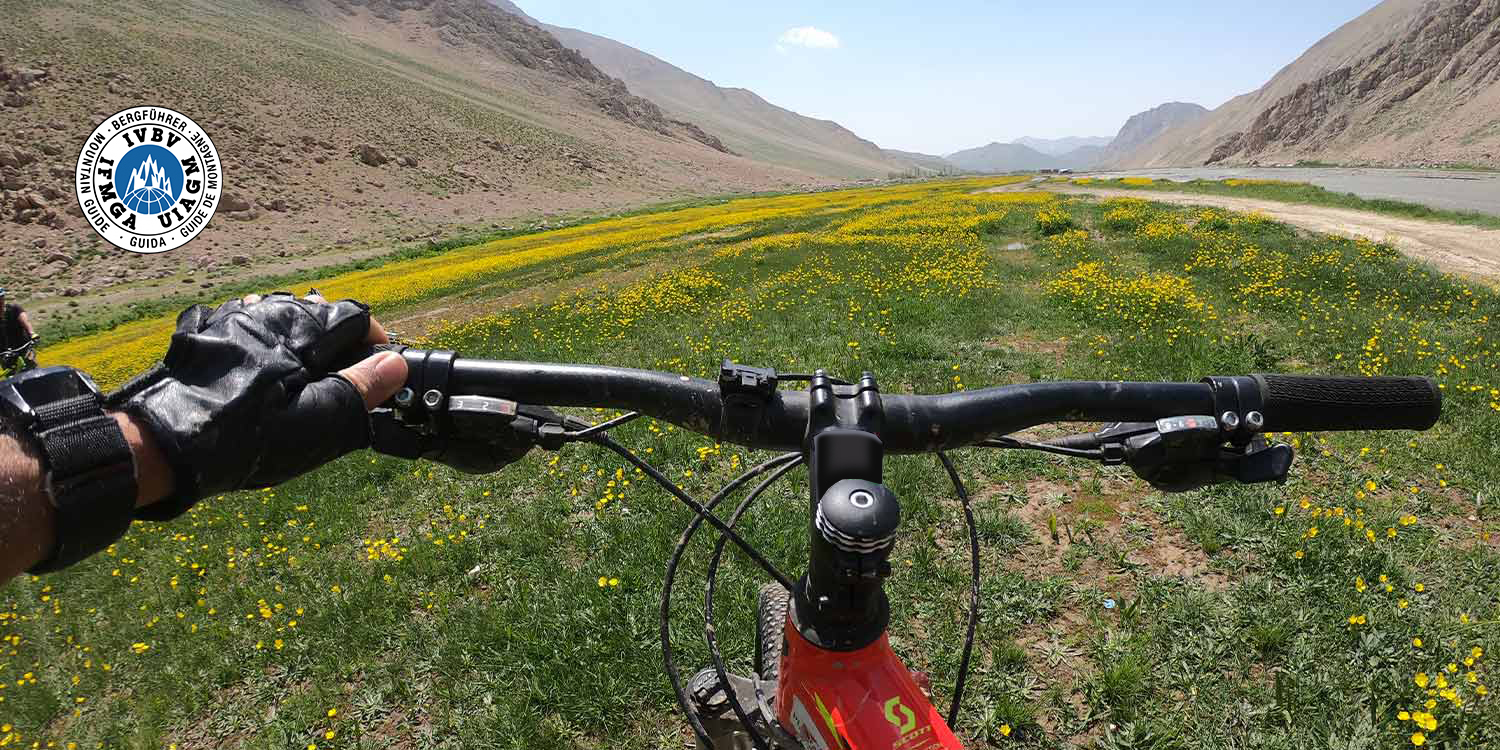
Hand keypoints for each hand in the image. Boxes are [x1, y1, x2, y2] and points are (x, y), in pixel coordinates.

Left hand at [109, 292, 406, 518]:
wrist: (162, 443)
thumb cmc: (245, 438)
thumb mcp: (315, 421)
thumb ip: (360, 389)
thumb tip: (395, 364)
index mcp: (298, 330)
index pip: (354, 316)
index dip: (376, 340)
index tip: (382, 365)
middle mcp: (265, 312)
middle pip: (316, 311)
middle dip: (338, 339)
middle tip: (344, 377)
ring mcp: (229, 320)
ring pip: (279, 313)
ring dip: (300, 336)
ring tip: (305, 373)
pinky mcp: (203, 335)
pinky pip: (244, 323)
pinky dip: (263, 338)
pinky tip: (260, 366)